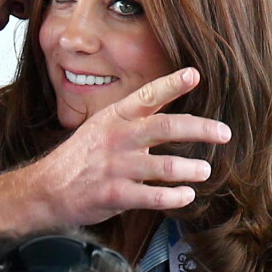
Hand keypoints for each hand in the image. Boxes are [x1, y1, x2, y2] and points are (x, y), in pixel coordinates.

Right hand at [34, 67, 230, 225]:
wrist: (48, 187)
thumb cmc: (80, 156)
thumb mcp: (101, 126)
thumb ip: (131, 117)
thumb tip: (164, 104)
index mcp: (114, 116)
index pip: (146, 96)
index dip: (171, 84)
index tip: (194, 74)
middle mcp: (117, 137)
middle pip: (165, 127)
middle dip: (199, 128)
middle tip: (224, 132)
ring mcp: (116, 166)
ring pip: (164, 165)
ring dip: (190, 168)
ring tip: (205, 171)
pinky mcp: (115, 194)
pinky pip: (153, 196)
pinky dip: (174, 197)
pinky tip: (186, 195)